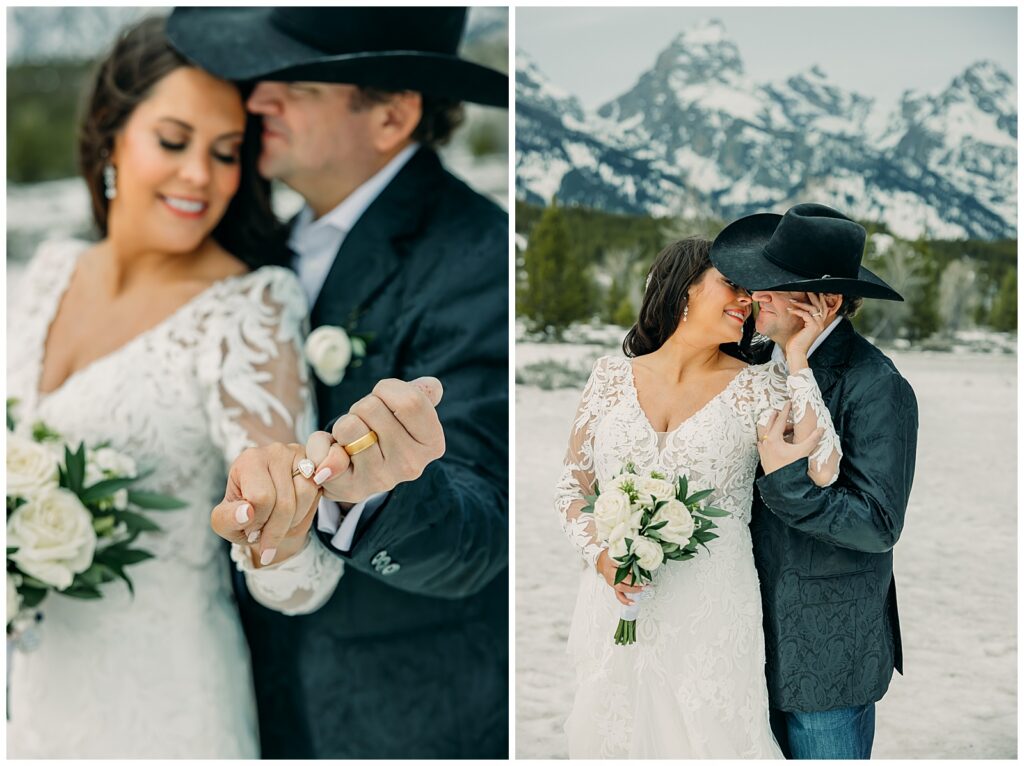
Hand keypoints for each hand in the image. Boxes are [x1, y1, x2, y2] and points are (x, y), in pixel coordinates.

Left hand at [211, 443, 320, 566]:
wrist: (264, 508)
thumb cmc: (243, 514)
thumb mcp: (225, 522)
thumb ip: (228, 519)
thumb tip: (246, 512)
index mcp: (249, 460)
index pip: (261, 498)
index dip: (258, 522)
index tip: (251, 531)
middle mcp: (275, 451)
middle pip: (285, 501)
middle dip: (277, 529)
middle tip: (266, 538)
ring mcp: (299, 455)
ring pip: (306, 495)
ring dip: (294, 521)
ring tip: (279, 526)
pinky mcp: (315, 464)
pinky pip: (318, 491)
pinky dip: (307, 511)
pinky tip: (293, 517)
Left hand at [306, 377, 444, 505]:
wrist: (355, 475)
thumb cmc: (381, 434)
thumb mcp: (403, 414)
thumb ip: (419, 395)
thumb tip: (432, 385)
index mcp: (432, 444)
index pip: (410, 401)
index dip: (387, 390)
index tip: (383, 400)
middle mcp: (411, 465)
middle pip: (372, 407)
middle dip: (361, 407)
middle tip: (365, 425)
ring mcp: (381, 479)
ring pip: (348, 426)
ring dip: (343, 424)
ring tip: (352, 440)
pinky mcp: (350, 488)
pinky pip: (325, 449)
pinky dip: (321, 444)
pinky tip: (334, 454)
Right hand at [597, 549, 644, 606]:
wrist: (600, 562)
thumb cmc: (610, 556)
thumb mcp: (616, 551)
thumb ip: (626, 554)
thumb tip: (640, 557)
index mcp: (611, 562)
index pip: (622, 566)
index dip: (632, 568)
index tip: (641, 569)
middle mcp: (610, 573)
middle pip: (623, 579)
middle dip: (635, 581)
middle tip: (644, 581)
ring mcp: (611, 581)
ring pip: (622, 588)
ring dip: (633, 589)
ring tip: (643, 588)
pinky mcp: (613, 586)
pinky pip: (618, 595)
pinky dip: (625, 600)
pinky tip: (633, 602)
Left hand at [758, 402, 824, 474]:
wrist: (781, 485)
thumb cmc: (790, 468)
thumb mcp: (802, 452)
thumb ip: (812, 439)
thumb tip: (821, 429)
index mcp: (773, 439)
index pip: (780, 420)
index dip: (786, 411)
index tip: (789, 403)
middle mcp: (765, 442)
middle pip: (771, 424)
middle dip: (778, 417)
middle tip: (783, 411)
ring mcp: (762, 449)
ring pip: (767, 433)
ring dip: (776, 428)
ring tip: (787, 429)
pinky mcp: (763, 455)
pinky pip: (765, 442)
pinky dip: (772, 438)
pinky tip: (779, 440)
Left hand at [784, 292, 830, 370]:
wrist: (795, 352)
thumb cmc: (796, 341)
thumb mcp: (801, 327)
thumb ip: (804, 318)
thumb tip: (799, 308)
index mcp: (819, 323)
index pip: (823, 307)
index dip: (820, 298)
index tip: (812, 291)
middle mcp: (821, 323)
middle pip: (820, 305)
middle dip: (813, 296)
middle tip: (805, 289)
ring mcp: (818, 325)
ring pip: (813, 308)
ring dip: (801, 303)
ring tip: (792, 300)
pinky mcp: (812, 327)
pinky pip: (806, 314)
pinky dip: (797, 310)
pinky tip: (790, 310)